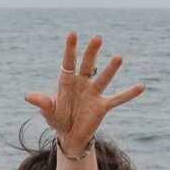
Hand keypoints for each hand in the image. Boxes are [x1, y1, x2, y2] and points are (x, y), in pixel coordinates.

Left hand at [23, 34, 144, 148]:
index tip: (72, 34)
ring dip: (110, 69)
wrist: (70, 135)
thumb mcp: (49, 112)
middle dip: (92, 52)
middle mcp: (82, 83)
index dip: (70, 49)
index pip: (69, 62)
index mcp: (67, 82)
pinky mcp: (102, 106)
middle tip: (97, 38)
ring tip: (118, 57)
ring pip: (103, 78)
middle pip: (88, 65)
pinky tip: (141, 86)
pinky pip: (117, 99)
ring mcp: (94, 93)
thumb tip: (28, 96)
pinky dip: (128, 94)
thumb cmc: (58, 119)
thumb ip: (42, 103)